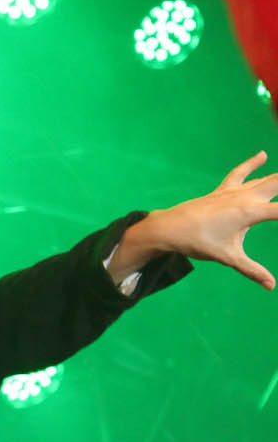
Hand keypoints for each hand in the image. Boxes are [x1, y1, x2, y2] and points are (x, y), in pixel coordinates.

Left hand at [121, 151, 277, 289]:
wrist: (172, 227)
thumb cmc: (201, 243)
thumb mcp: (229, 258)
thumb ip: (253, 270)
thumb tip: (271, 287)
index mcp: (252, 212)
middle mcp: (247, 196)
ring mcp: (236, 190)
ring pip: (266, 178)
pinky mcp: (225, 189)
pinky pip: (241, 173)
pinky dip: (253, 164)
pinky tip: (262, 155)